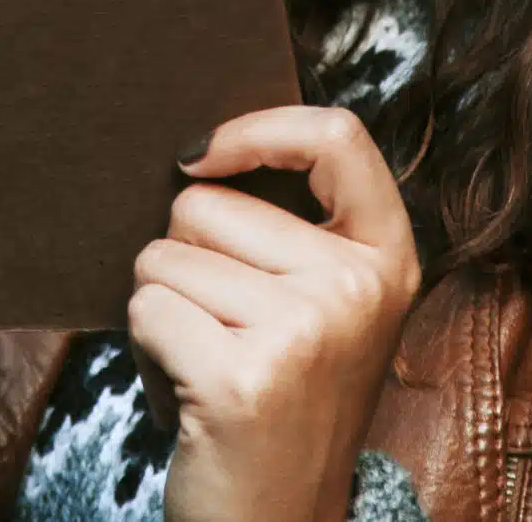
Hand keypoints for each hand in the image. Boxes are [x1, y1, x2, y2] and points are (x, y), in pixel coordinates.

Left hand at [127, 106, 422, 521]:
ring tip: (206, 365)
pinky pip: (146, 307)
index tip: (200, 155)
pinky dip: (145, 350)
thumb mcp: (319, 306)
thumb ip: (289, 229)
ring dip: (163, 310)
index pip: (338, 137)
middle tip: (222, 333)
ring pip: (164, 256)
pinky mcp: (243, 376)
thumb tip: (198, 152)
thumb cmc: (279, 404)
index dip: (257, 127)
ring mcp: (306, 331)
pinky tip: (187, 393)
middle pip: (206, 203)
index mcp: (386, 261)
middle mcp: (358, 289)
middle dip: (186, 260)